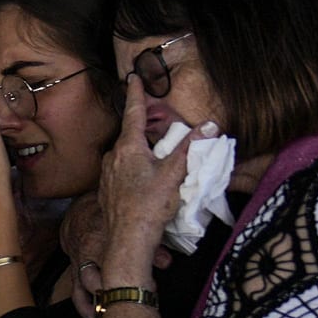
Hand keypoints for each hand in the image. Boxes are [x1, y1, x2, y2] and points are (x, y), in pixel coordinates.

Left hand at [96, 74, 189, 278]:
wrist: (128, 241)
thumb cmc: (150, 206)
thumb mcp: (174, 174)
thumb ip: (190, 148)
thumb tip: (210, 126)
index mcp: (127, 148)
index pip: (133, 113)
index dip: (136, 94)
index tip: (133, 77)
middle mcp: (113, 158)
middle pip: (130, 135)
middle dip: (143, 128)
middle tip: (157, 123)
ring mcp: (107, 176)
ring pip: (126, 155)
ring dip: (140, 151)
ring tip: (156, 155)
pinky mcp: (107, 192)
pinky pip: (122, 172)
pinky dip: (135, 169)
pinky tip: (145, 179)